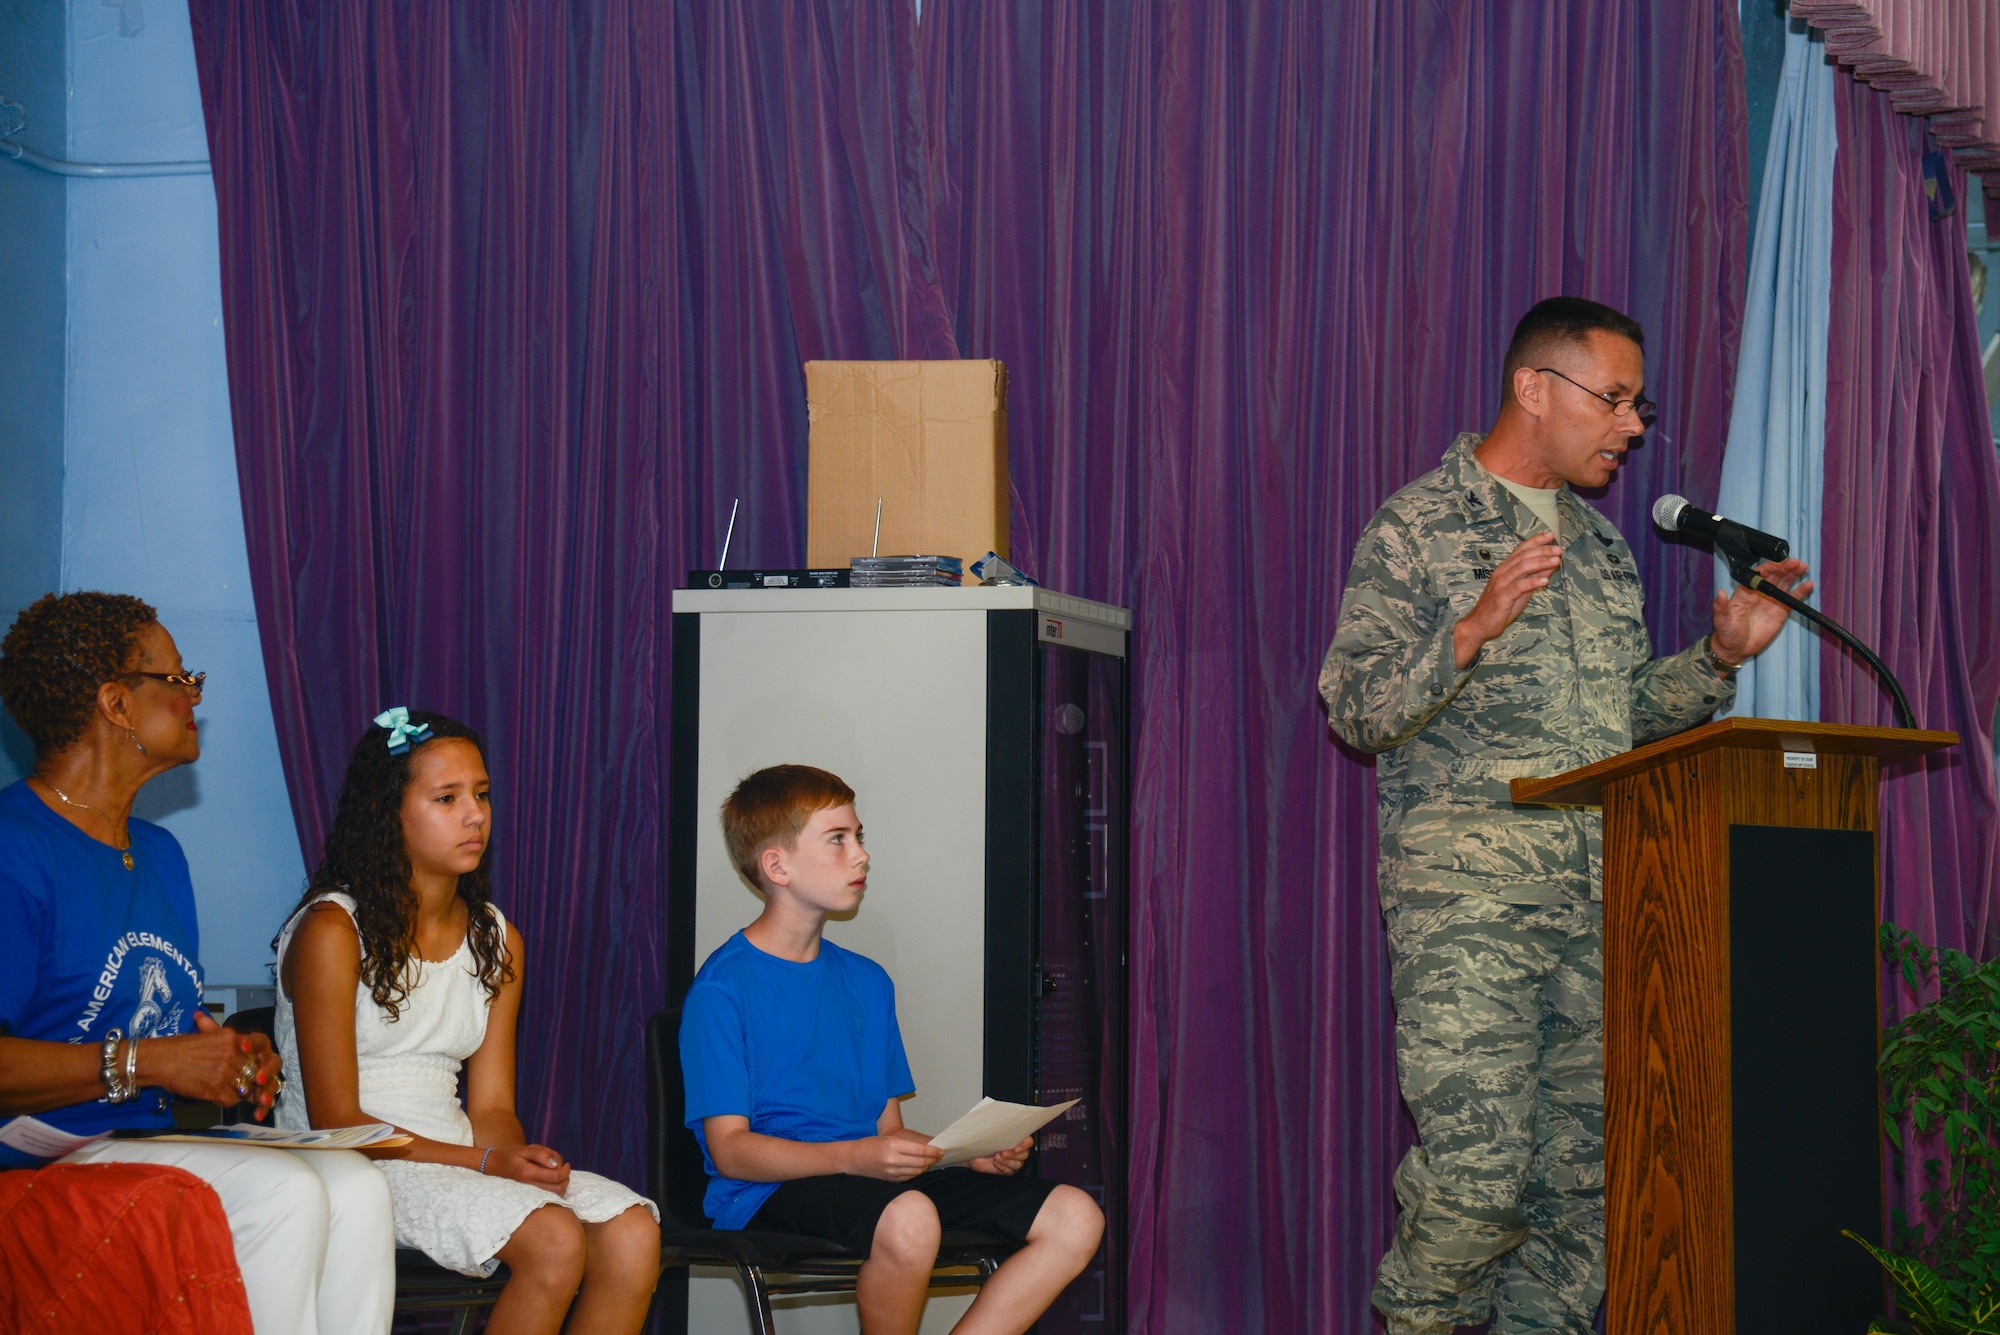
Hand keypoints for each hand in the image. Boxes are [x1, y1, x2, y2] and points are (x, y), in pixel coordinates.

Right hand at [140, 1011, 282, 1115]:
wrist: (159, 1060)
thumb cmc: (179, 1047)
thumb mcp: (206, 1034)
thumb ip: (227, 1038)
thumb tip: (240, 1042)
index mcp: (233, 1038)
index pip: (259, 1052)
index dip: (259, 1063)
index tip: (257, 1070)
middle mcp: (233, 1053)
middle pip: (254, 1072)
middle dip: (250, 1080)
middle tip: (243, 1085)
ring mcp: (226, 1072)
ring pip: (246, 1088)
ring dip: (239, 1092)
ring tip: (227, 1090)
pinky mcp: (217, 1089)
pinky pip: (232, 1100)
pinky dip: (226, 1101)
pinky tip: (216, 1096)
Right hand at [482, 1143, 570, 1191]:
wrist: (496, 1167)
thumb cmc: (512, 1156)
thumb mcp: (525, 1149)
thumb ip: (541, 1154)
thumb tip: (556, 1164)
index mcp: (528, 1174)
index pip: (555, 1177)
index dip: (565, 1170)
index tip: (565, 1163)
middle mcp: (529, 1187)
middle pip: (559, 1188)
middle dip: (565, 1177)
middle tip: (563, 1168)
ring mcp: (530, 1194)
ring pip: (556, 1194)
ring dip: (562, 1183)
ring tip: (556, 1172)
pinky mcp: (531, 1197)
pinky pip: (550, 1197)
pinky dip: (556, 1188)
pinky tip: (551, 1179)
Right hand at [845, 1133, 941, 1181]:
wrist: (853, 1159)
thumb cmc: (870, 1145)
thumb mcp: (888, 1139)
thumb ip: (907, 1144)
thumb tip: (926, 1149)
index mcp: (893, 1146)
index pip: (919, 1150)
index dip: (932, 1151)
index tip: (940, 1151)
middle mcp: (893, 1160)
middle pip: (920, 1162)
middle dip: (931, 1159)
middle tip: (938, 1156)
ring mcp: (891, 1173)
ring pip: (916, 1172)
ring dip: (925, 1167)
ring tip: (929, 1161)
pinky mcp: (890, 1180)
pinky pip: (908, 1178)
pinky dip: (915, 1173)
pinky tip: (918, 1168)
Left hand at [969, 1136, 1031, 1176]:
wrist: (972, 1152)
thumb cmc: (981, 1141)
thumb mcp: (991, 1133)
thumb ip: (1001, 1130)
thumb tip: (1005, 1123)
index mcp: (1015, 1138)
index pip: (1028, 1142)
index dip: (1024, 1145)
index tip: (1016, 1148)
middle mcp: (1016, 1149)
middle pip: (1025, 1154)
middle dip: (1013, 1155)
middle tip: (1002, 1152)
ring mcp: (1012, 1160)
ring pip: (1018, 1164)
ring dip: (1007, 1162)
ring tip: (996, 1157)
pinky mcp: (1006, 1169)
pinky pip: (1010, 1172)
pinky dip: (1003, 1168)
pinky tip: (995, 1163)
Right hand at [1453, 533, 1562, 668]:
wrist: (1480, 624)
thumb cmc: (1501, 607)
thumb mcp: (1521, 590)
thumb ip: (1534, 577)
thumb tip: (1550, 565)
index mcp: (1505, 568)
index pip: (1521, 550)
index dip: (1536, 541)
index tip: (1550, 534)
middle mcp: (1502, 572)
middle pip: (1523, 556)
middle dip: (1542, 551)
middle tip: (1558, 548)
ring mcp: (1501, 583)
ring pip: (1522, 567)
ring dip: (1541, 562)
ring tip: (1556, 560)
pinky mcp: (1502, 596)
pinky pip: (1518, 586)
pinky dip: (1532, 582)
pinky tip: (1545, 581)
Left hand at [1710, 558, 1812, 663]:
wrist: (1736, 649)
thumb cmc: (1726, 632)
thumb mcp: (1721, 619)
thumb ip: (1721, 606)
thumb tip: (1720, 592)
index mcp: (1745, 591)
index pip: (1758, 575)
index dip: (1768, 568)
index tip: (1776, 564)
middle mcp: (1759, 593)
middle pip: (1773, 576)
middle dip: (1784, 568)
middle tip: (1795, 562)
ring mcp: (1771, 601)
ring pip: (1784, 584)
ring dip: (1793, 574)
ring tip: (1802, 567)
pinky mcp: (1780, 611)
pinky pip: (1792, 599)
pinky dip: (1800, 591)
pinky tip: (1808, 584)